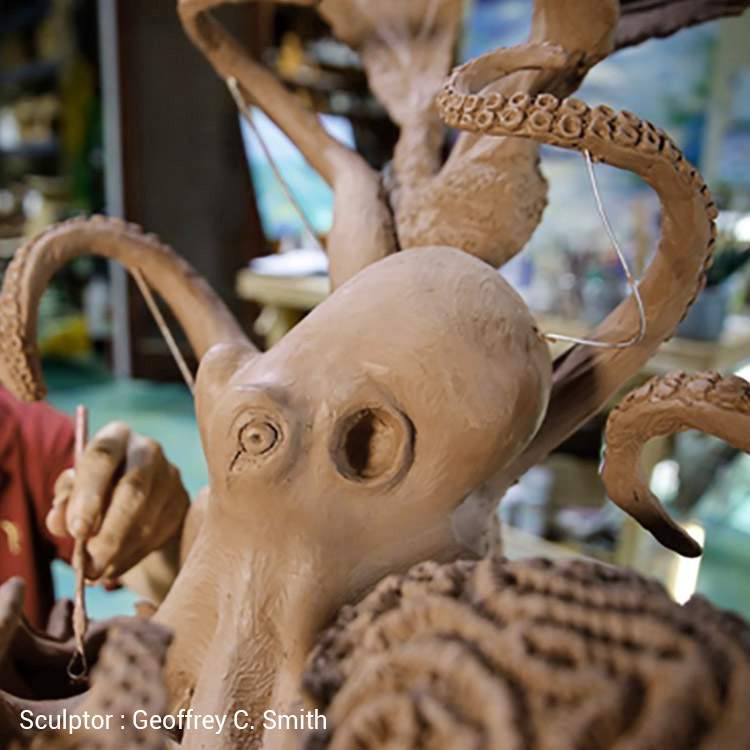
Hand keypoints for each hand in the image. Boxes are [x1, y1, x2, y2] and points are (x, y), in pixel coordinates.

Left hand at [46, 421, 189, 580]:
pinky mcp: (182, 500)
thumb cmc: (93, 489)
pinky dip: (134, 555)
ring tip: (96, 571)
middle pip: (133, 489)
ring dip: (119, 551)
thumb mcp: (72, 490)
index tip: (77, 531)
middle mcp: (148, 450)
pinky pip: (159, 534)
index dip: (89, 495)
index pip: (102, 458)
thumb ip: (64, 503)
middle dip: (109, 533)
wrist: (130, 494)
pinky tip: (115, 565)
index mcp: (116, 437)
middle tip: (88, 565)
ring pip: (148, 518)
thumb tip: (61, 522)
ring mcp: (170, 475)